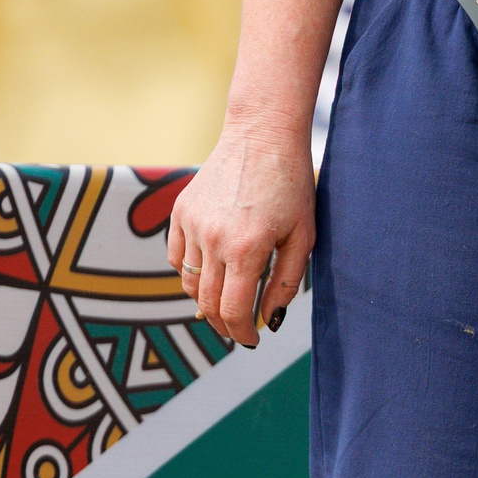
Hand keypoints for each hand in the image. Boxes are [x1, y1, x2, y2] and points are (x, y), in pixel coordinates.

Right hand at [169, 113, 315, 346]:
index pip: (232, 311)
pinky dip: (189, 272)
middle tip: (240, 330)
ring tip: (227, 303)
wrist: (261, 136)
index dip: (241, 333)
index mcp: (246, 250)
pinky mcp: (180, 211)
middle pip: (206, 303)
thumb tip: (269, 321)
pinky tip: (211, 272)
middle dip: (224, 324)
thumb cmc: (291, 188)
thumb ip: (284, 284)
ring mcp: (191, 224)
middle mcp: (212, 239)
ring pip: (188, 282)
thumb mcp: (302, 239)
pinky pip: (175, 257)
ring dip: (205, 300)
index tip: (252, 341)